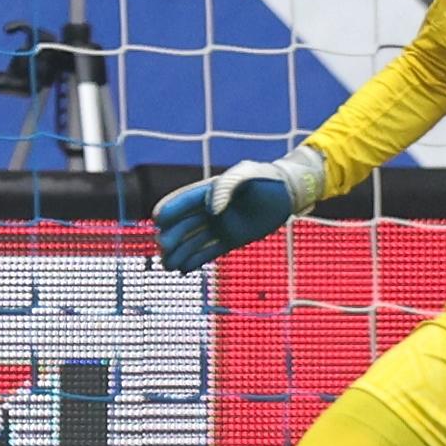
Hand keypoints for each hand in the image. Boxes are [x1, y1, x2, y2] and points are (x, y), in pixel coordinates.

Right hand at [151, 149, 324, 273]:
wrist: (286, 193)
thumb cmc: (265, 179)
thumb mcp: (247, 174)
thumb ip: (227, 185)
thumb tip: (210, 209)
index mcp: (206, 192)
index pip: (181, 202)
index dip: (169, 210)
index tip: (159, 220)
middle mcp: (208, 211)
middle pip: (182, 226)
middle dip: (170, 237)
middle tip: (163, 247)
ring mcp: (218, 227)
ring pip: (192, 242)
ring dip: (177, 254)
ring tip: (167, 266)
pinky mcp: (229, 240)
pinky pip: (208, 252)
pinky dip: (194, 261)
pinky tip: (182, 270)